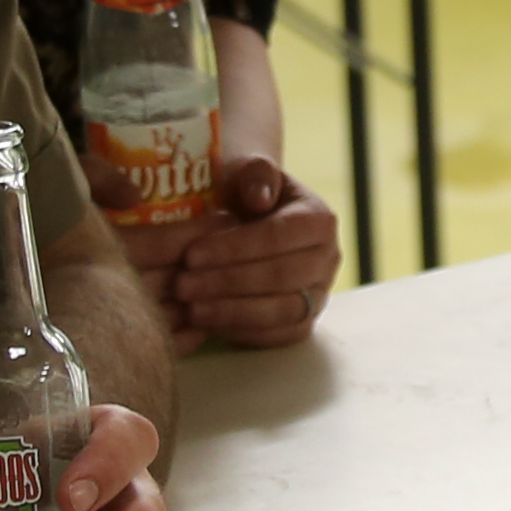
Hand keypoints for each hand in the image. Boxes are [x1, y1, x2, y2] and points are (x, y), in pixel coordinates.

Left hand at [156, 156, 338, 347]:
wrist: (251, 218)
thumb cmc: (244, 194)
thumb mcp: (247, 173)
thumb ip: (255, 176)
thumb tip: (259, 198)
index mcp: (319, 219)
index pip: (280, 236)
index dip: (235, 248)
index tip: (191, 254)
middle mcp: (328, 259)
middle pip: (283, 277)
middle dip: (228, 283)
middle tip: (182, 285)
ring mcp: (319, 293)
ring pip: (284, 312)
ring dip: (234, 313)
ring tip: (191, 309)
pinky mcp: (304, 321)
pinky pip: (280, 336)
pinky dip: (244, 333)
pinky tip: (208, 324)